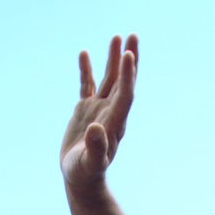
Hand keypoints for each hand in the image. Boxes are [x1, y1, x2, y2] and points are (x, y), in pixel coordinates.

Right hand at [60, 35, 137, 195]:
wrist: (80, 178)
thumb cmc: (85, 173)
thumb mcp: (89, 163)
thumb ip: (95, 147)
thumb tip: (95, 128)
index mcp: (114, 122)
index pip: (125, 94)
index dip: (128, 75)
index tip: (129, 54)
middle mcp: (110, 112)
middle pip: (122, 81)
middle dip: (128, 59)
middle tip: (134, 36)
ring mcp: (98, 109)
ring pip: (108, 79)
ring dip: (112, 59)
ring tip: (116, 37)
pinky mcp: (85, 110)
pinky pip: (87, 85)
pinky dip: (86, 70)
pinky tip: (85, 53)